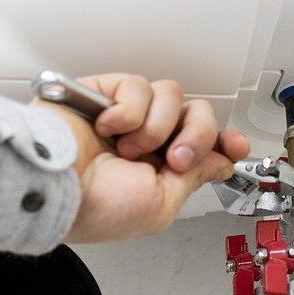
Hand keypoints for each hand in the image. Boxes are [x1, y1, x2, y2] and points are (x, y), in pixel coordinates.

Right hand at [37, 73, 249, 242]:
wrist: (57, 189)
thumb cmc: (98, 208)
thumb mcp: (161, 204)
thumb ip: (194, 178)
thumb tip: (220, 162)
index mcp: (159, 170)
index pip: (202, 144)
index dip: (223, 141)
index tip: (235, 146)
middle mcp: (146, 140)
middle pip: (196, 114)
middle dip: (195, 136)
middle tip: (174, 158)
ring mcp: (125, 116)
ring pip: (171, 96)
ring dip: (156, 127)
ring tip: (129, 149)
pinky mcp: (103, 93)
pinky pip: (137, 86)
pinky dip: (128, 112)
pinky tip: (108, 129)